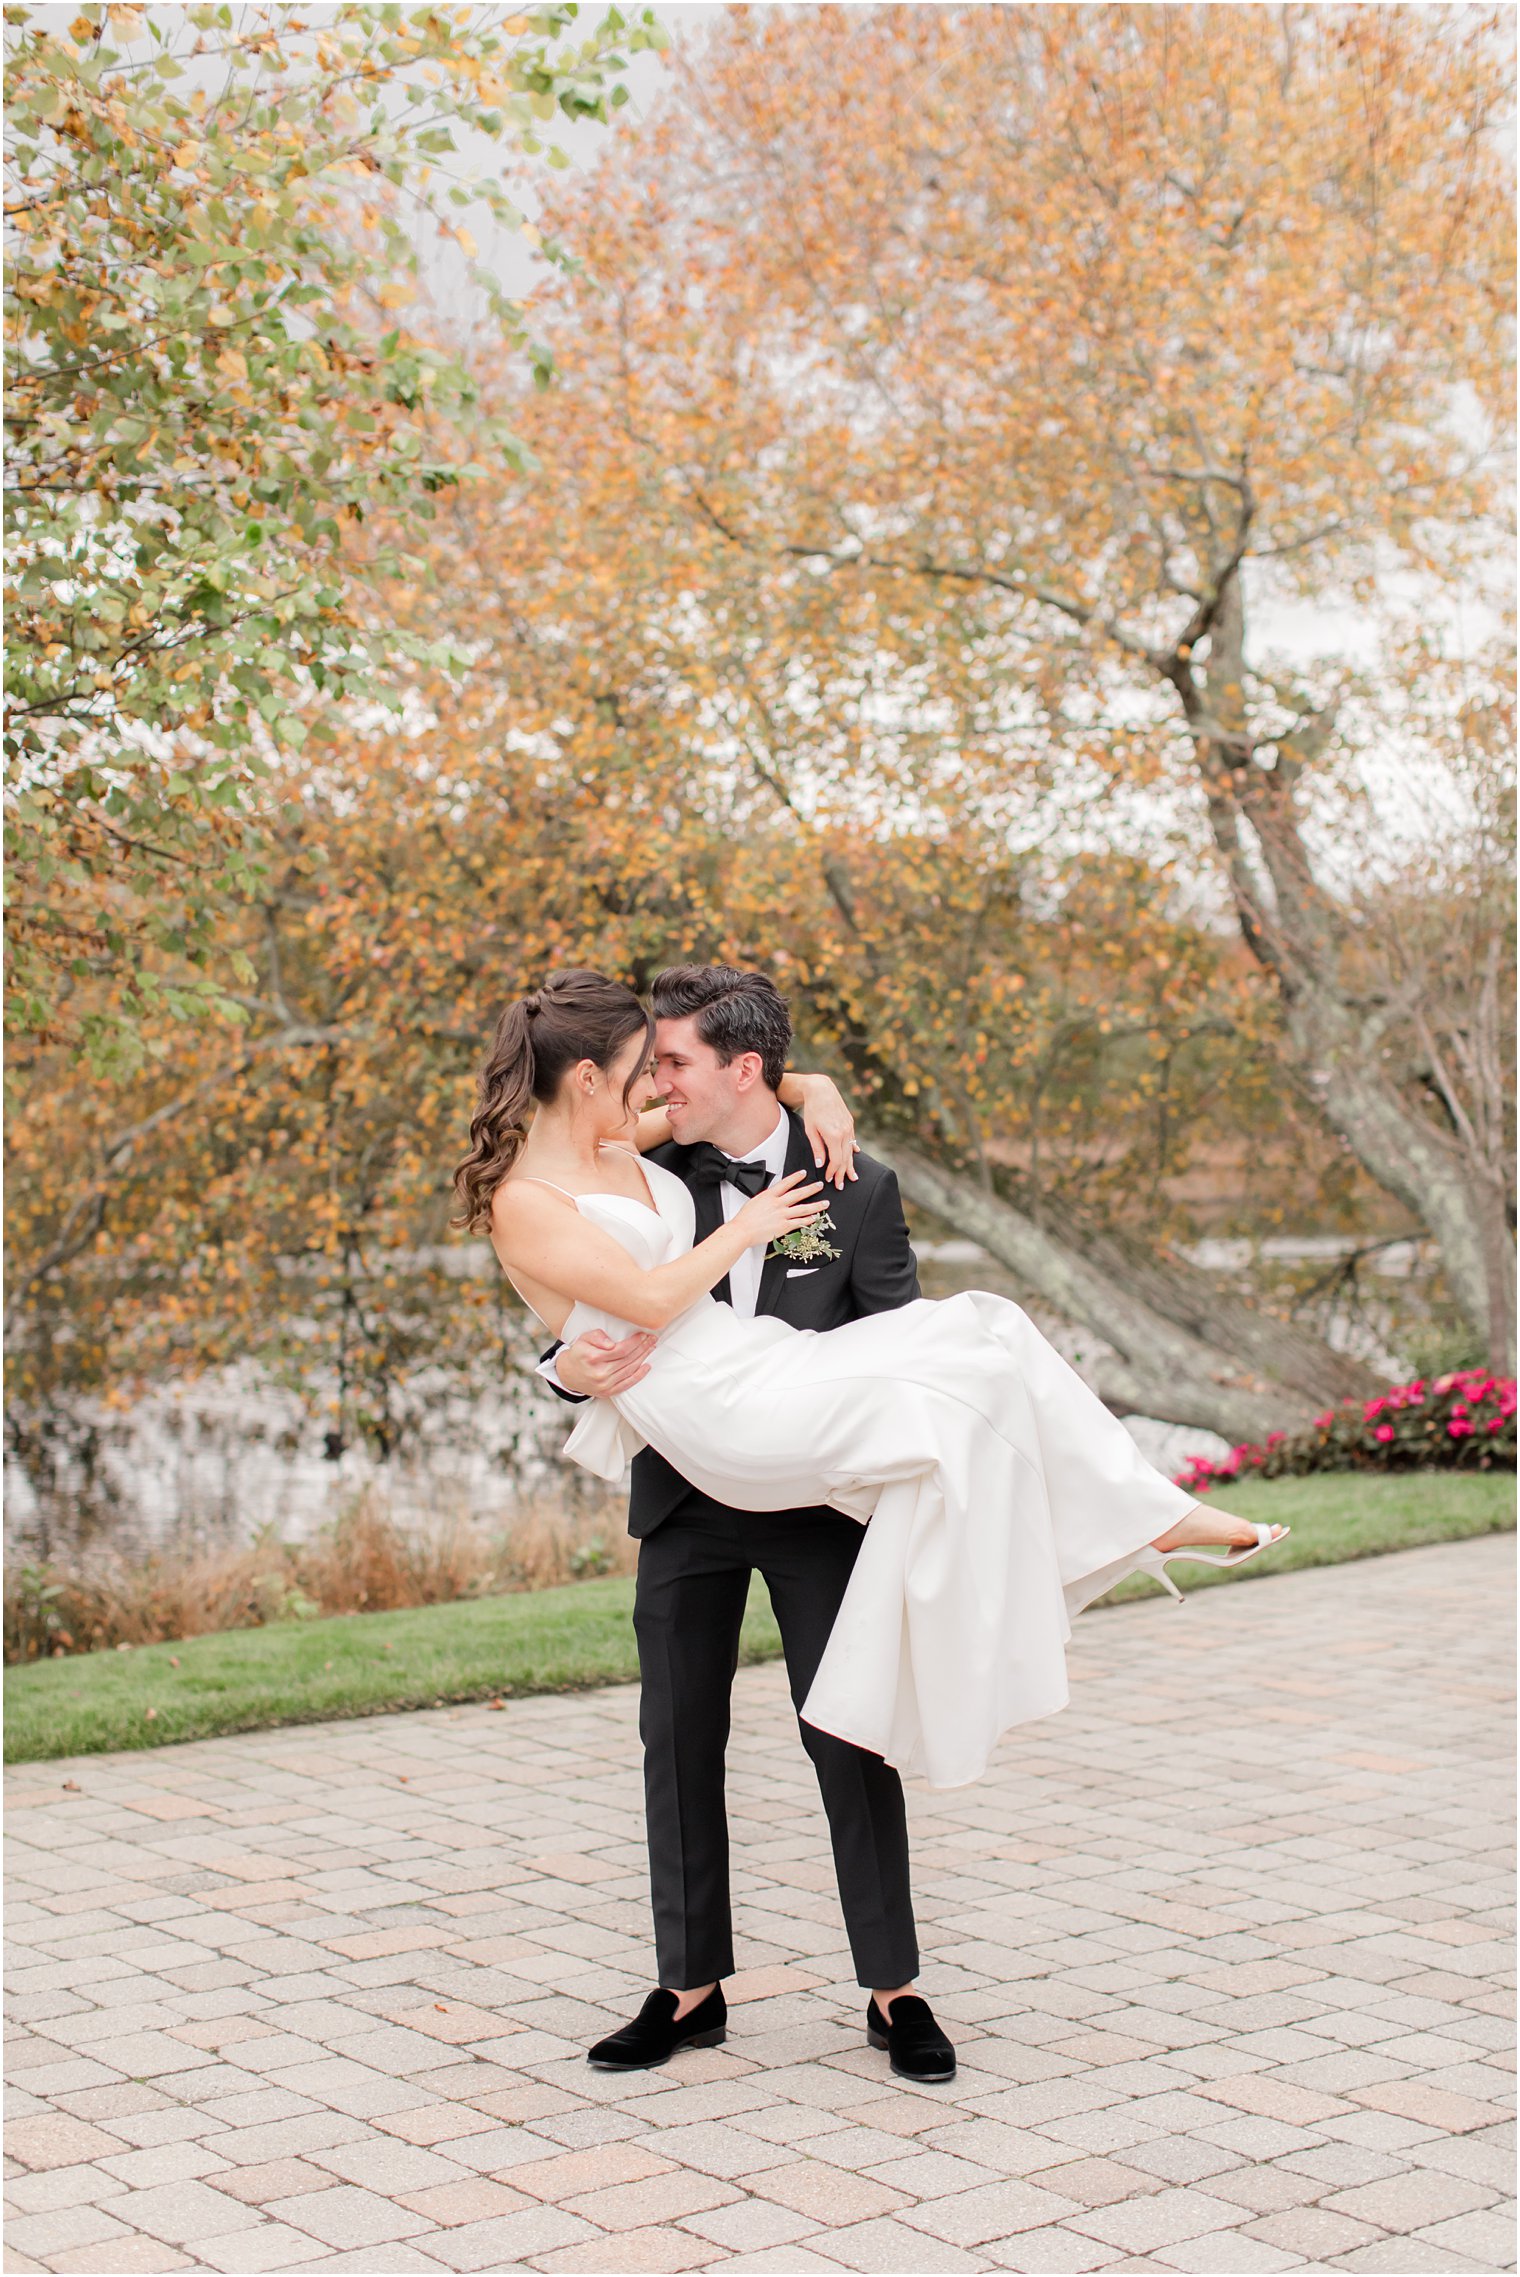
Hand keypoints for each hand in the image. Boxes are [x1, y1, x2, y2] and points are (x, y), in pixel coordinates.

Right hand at [556, 1328, 656, 1398]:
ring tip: (651, 1348)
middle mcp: (600, 1373)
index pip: (621, 1349)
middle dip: (643, 1348)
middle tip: (652, 1339)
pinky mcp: (607, 1392)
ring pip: (629, 1370)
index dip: (635, 1342)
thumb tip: (611, 1344)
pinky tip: (647, 1366)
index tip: (643, 1334)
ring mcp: (604, 1385)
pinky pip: (627, 1384)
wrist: (568, 1374)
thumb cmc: (579, 1353)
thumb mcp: (584, 1339)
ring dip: (643, 1358)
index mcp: (593, 1358)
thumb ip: (597, 1337)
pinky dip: (639, 1375)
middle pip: (628, 1359)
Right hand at [734, 1168, 828, 1248]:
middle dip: (811, 1188)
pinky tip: (814, 1218)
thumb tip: (773, 1197)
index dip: (796, 1177)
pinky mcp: (784, 1226)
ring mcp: (782, 1215)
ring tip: (824, 1203)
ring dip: (816, 1205)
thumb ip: (766, 1199)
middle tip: (819, 1185)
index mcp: (769, 1195)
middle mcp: (778, 1204)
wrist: (742, 1230)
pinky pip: (799, 1222)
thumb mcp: (755, 1202)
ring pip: (803, 1209)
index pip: (786, 1183)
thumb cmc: (745, 1218)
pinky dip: (808, 1220)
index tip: (803, 1173)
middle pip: (798, 1194)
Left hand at [796, 1072, 859, 1188]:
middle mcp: (845, 1132)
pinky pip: (852, 1141)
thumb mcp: (810, 1130)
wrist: (821, 1090)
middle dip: (842, 1173)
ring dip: (850, 1165)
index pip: (836, 1160)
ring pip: (851, 1151)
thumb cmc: (813, 1110)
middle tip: (840, 1185)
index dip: (832, 1171)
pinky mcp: (850, 1123)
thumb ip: (817, 1148)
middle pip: (845, 1158)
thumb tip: (821, 1164)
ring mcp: (849, 1127)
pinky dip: (852, 1151)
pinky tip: (854, 1157)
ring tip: (852, 1177)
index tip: (828, 1179)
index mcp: (834, 1135)